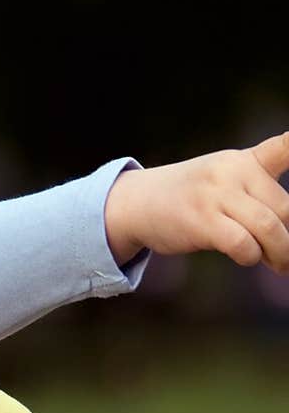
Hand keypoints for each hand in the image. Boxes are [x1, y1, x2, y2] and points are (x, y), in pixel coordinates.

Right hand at [104, 131, 288, 270]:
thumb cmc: (190, 198)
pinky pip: (242, 244)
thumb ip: (256, 192)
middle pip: (284, 208)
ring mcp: (217, 194)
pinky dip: (250, 256)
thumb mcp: (223, 179)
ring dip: (279, 253)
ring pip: (268, 228)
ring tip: (279, 265)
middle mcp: (234, 172)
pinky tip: (246, 257)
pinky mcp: (202, 220)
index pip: (284, 147)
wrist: (139, 202)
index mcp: (245, 160)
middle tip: (285, 258)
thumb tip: (284, 236)